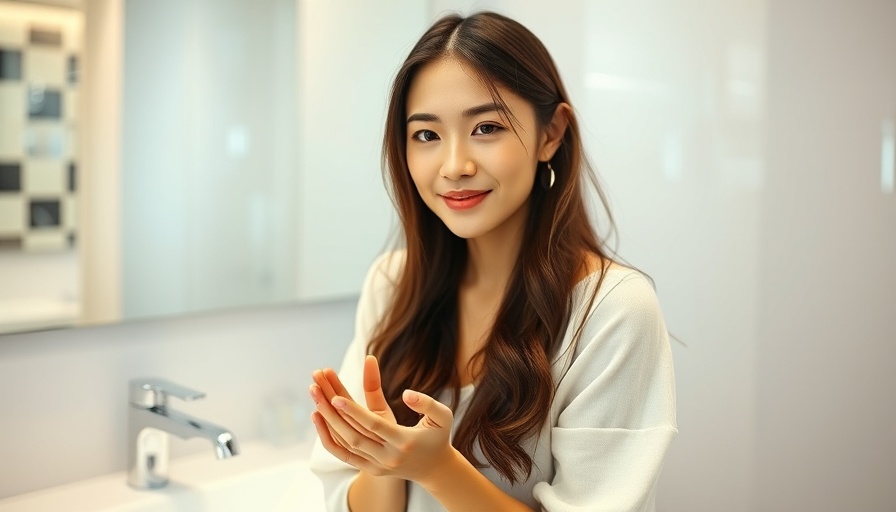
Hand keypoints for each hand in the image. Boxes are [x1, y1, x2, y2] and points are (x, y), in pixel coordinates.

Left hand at [310, 356, 454, 483]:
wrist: (434, 468)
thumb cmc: (438, 437)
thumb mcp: (442, 416)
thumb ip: (427, 403)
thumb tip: (406, 393)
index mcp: (404, 441)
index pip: (374, 426)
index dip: (354, 412)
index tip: (336, 397)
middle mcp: (387, 456)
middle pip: (353, 433)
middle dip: (332, 410)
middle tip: (316, 387)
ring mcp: (376, 465)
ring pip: (345, 442)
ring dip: (327, 419)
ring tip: (314, 393)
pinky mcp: (368, 468)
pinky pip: (342, 453)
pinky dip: (327, 437)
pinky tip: (317, 416)